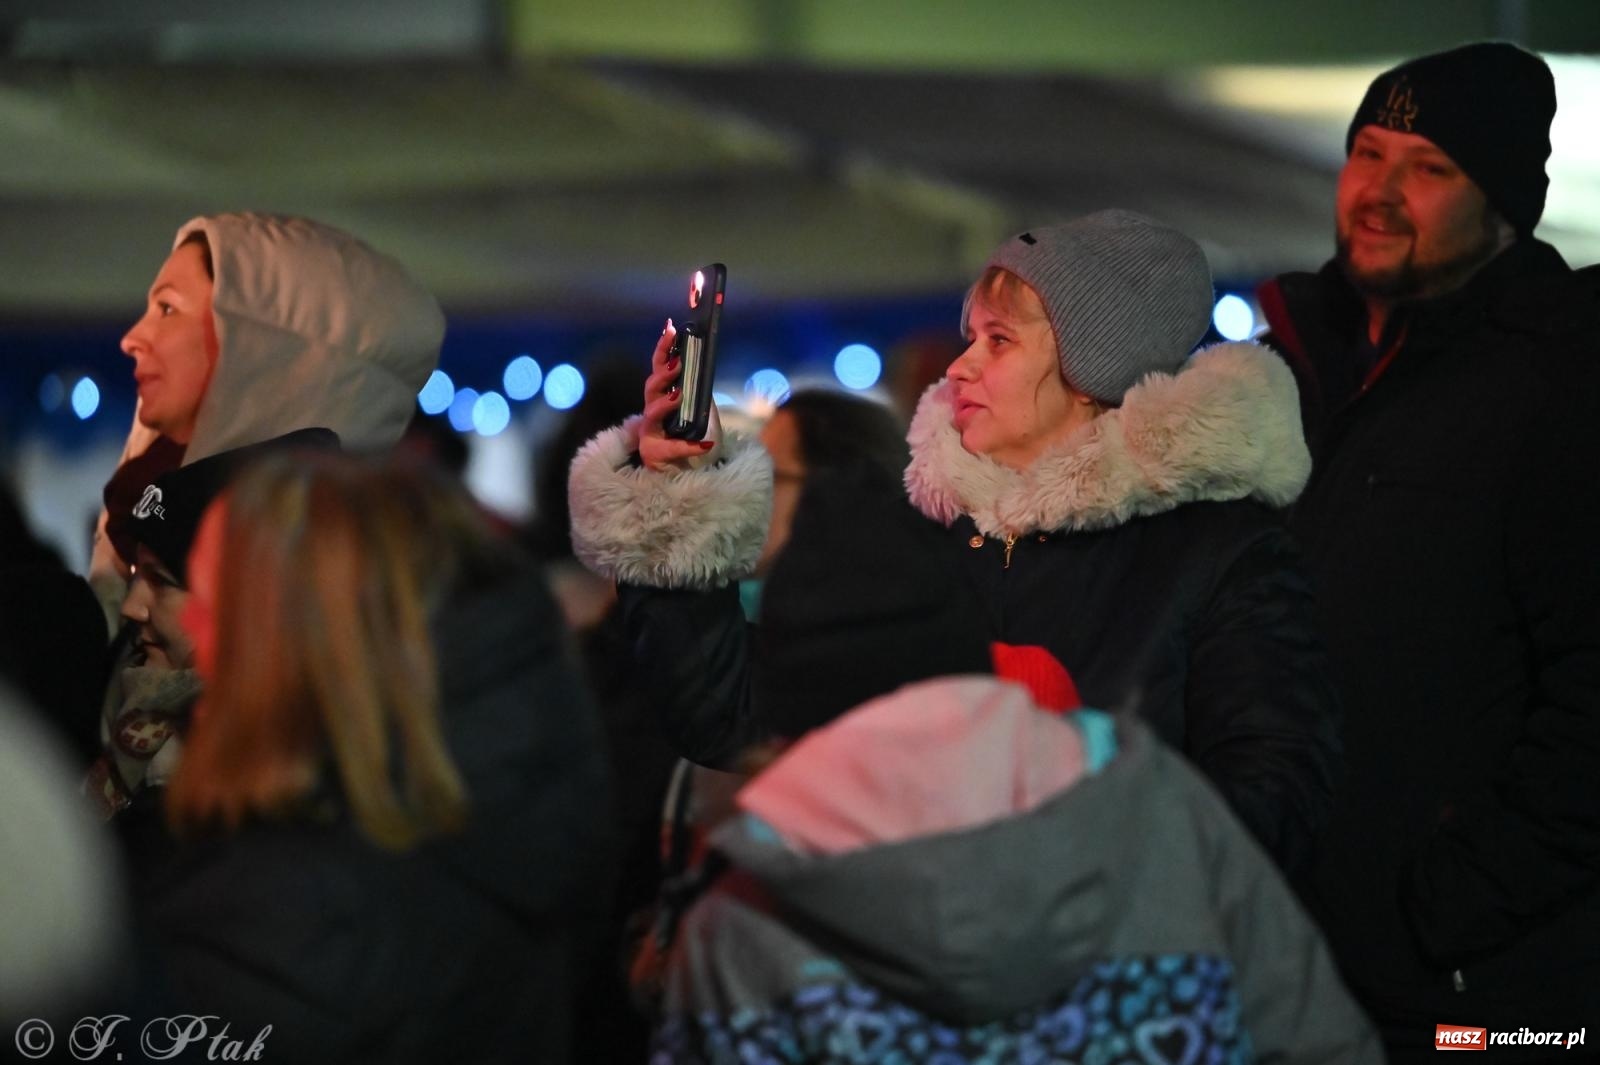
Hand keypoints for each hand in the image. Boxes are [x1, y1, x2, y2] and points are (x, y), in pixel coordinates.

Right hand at [639, 319, 719, 470]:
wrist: (688, 473)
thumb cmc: (692, 440)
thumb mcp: (701, 412)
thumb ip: (700, 392)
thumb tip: (705, 367)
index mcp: (663, 398)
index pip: (660, 369)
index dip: (663, 349)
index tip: (670, 329)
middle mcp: (652, 413)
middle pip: (650, 388)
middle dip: (662, 375)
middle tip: (677, 365)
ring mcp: (650, 433)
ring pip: (651, 414)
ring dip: (665, 404)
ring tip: (678, 395)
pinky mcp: (654, 454)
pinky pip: (670, 448)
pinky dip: (688, 446)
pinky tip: (704, 444)